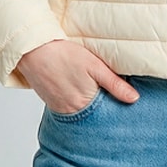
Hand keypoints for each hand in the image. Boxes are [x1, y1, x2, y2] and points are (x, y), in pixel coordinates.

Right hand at [16, 40, 138, 114]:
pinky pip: (68, 108)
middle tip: (110, 100)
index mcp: (84, 104)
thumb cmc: (63, 55)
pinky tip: (78, 90)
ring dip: (88, 106)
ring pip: (80, 112)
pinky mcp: (51, 103)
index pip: (106, 114)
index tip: (124, 109)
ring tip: (94, 93)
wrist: (32, 51)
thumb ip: (115, 84)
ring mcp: (59, 108)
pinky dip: (75, 102)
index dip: (115, 110)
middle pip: (93, 115)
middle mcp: (71, 111)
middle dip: (102, 110)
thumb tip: (134, 99)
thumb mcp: (95, 66)